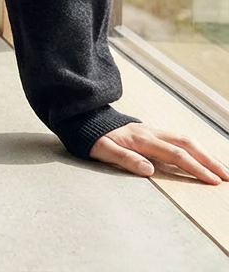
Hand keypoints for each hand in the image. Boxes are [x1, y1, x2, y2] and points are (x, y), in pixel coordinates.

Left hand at [90, 123, 228, 183]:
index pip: (175, 154)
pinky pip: (176, 137)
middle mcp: (149, 132)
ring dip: (204, 152)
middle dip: (208, 160)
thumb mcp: (102, 149)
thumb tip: (148, 169)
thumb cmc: (92, 136)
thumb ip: (124, 158)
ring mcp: (150, 129)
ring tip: (220, 167)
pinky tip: (199, 154)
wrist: (83, 117)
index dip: (195, 167)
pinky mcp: (149, 130)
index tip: (212, 180)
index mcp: (141, 139)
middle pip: (186, 144)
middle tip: (226, 176)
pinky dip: (193, 146)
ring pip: (184, 138)